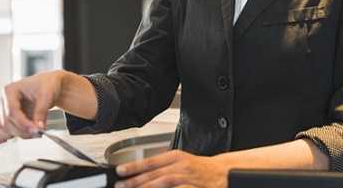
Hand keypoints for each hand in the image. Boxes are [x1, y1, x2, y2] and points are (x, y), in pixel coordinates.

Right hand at [0, 70, 64, 143]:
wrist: (48, 86)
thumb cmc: (45, 85)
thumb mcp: (46, 95)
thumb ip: (41, 112)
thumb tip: (38, 127)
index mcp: (10, 91)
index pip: (11, 112)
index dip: (23, 124)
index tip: (36, 130)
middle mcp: (4, 102)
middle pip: (6, 123)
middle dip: (23, 130)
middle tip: (39, 132)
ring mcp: (4, 112)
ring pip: (3, 130)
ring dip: (19, 134)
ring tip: (35, 132)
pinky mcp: (8, 120)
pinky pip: (0, 133)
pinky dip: (10, 137)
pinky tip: (22, 135)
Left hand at [115, 150, 229, 187]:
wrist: (223, 173)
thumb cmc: (200, 169)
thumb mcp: (181, 162)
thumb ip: (162, 167)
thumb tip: (141, 174)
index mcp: (176, 157)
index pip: (151, 161)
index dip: (134, 166)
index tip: (120, 171)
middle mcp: (182, 166)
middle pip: (155, 173)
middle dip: (136, 181)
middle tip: (121, 185)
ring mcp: (189, 178)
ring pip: (164, 182)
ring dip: (148, 187)